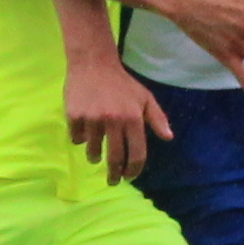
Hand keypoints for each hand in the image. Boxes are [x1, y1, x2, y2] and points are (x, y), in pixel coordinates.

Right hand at [67, 52, 170, 183]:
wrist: (93, 64)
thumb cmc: (122, 83)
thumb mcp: (145, 98)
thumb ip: (157, 118)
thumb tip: (169, 138)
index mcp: (133, 118)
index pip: (137, 153)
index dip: (134, 169)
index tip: (129, 177)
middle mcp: (114, 121)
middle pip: (115, 158)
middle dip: (114, 175)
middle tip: (113, 181)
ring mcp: (92, 119)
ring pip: (93, 151)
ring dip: (95, 158)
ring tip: (95, 157)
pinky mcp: (74, 116)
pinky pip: (77, 138)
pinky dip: (80, 139)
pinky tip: (84, 133)